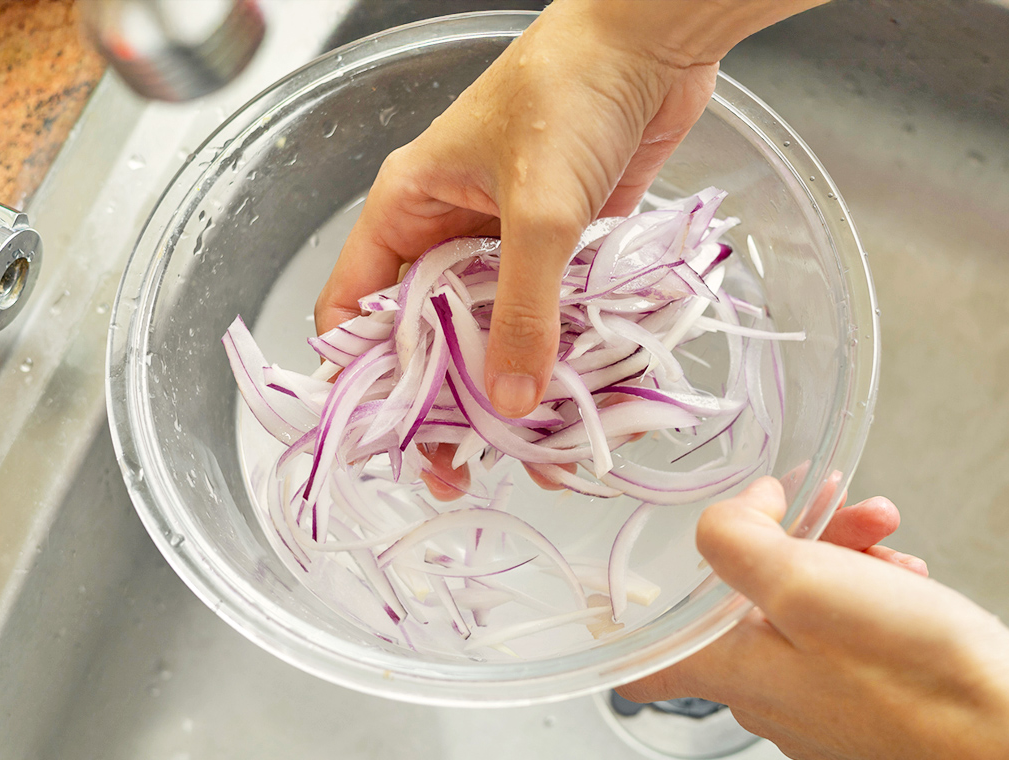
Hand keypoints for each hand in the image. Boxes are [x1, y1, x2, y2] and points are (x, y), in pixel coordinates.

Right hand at [315, 1, 720, 417]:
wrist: (653, 43)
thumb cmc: (572, 95)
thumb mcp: (539, 209)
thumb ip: (523, 308)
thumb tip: (509, 400)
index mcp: (407, 210)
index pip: (355, 306)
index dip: (362, 375)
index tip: (388, 437)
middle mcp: (448, 233)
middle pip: (426, 336)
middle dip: (443, 401)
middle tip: (462, 468)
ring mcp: (506, 245)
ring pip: (491, 334)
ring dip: (510, 390)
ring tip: (532, 455)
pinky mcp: (561, 251)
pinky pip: (548, 318)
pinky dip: (558, 359)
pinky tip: (575, 407)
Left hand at [620, 477, 1008, 759]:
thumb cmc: (911, 674)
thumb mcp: (803, 583)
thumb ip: (740, 540)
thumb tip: (736, 510)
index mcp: (733, 674)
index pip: (645, 664)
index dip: (634, 616)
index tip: (635, 581)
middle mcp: (771, 694)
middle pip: (744, 603)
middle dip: (784, 541)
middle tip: (824, 507)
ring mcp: (824, 697)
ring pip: (806, 605)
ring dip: (838, 553)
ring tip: (881, 531)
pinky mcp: (872, 692)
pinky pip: (852, 626)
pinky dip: (871, 586)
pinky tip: (904, 571)